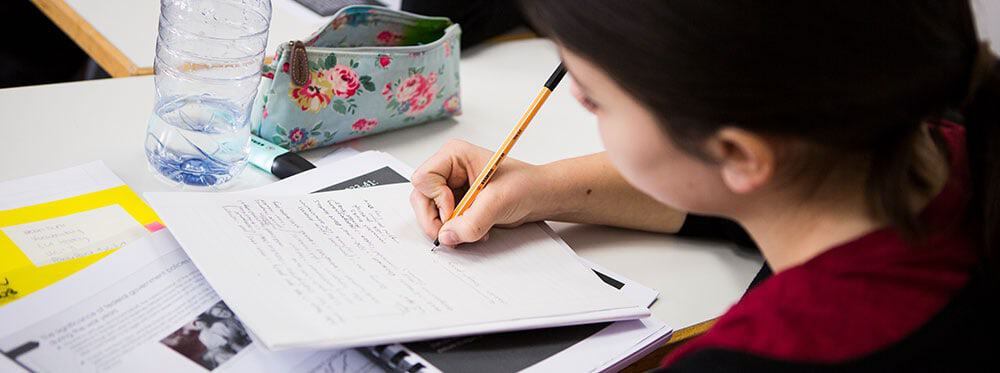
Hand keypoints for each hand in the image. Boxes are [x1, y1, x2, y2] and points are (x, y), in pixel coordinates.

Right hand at [410, 139, 552, 245]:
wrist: (541, 197)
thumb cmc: (526, 185)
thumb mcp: (498, 201)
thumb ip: (471, 221)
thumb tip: (447, 236)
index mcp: (454, 156)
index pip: (423, 179)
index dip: (435, 200)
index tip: (454, 211)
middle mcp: (449, 171)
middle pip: (421, 198)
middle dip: (436, 220)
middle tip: (453, 233)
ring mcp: (452, 188)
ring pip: (430, 213)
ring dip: (449, 228)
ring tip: (472, 231)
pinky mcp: (458, 205)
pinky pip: (444, 223)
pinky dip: (456, 232)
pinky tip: (476, 231)